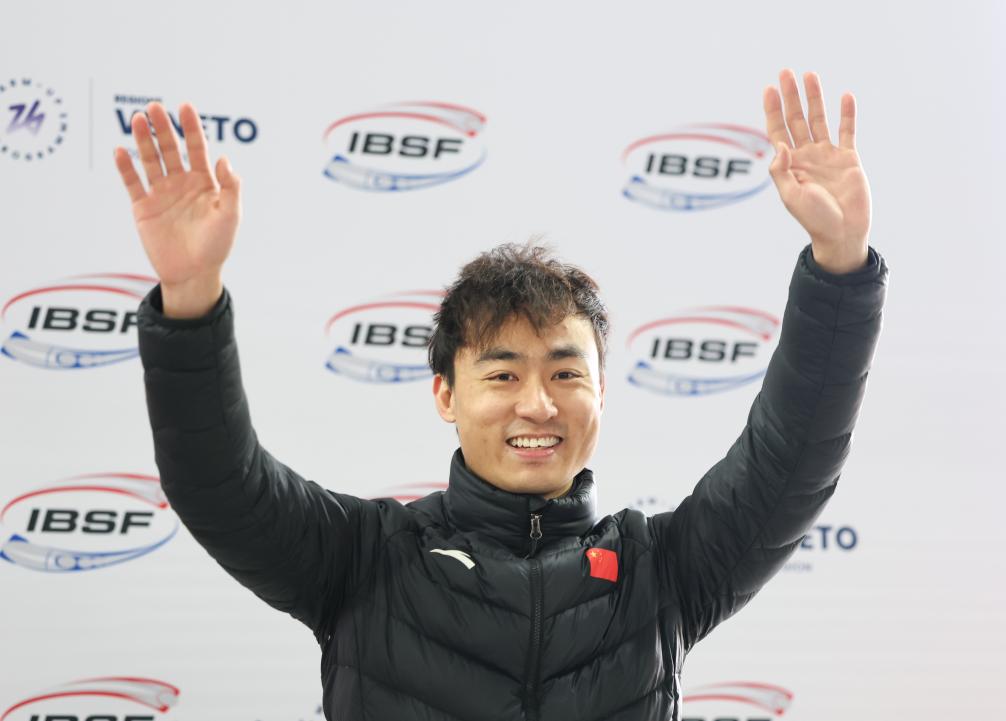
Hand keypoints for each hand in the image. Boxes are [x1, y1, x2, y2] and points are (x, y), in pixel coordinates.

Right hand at [114, 102, 240, 316]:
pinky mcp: (143, 208)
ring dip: (143, 140)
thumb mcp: (231, 216)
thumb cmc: (217, 246)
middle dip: (163, 128)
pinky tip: (121, 150)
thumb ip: (231, 188)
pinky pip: (132, 183)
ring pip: (150, 160)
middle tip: (155, 107)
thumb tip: (224, 159)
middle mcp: (181, 184)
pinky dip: (126, 167)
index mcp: (205, 183)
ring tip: (138, 119)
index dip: (192, 128)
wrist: (193, 274)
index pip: (197, 148)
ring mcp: (161, 194)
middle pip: (171, 149)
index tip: (185, 107)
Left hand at [764, 70, 870, 273]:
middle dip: (791, 96)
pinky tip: (844, 96)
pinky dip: (847, 114)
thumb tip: (779, 146)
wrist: (842, 232)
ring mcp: (827, 156)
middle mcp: (806, 156)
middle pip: (796, 119)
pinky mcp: (848, 159)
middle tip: (786, 72)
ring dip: (815, 98)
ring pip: (819, 120)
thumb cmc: (813, 219)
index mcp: (789, 165)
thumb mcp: (791, 197)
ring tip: (810, 75)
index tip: (769, 89)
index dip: (772, 110)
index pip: (777, 131)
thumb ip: (781, 171)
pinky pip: (847, 132)